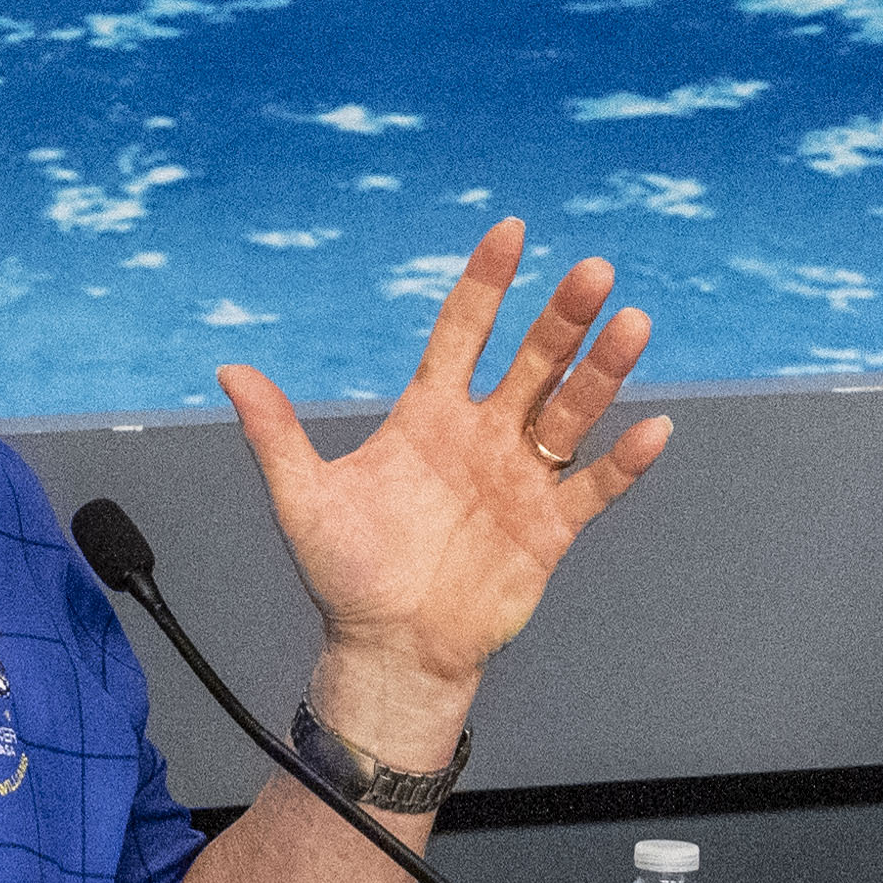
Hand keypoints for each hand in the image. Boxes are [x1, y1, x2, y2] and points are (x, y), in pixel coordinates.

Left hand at [216, 219, 672, 737]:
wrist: (388, 651)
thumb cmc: (345, 575)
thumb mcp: (302, 500)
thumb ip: (276, 434)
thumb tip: (230, 371)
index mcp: (429, 416)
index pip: (463, 332)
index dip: (486, 283)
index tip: (510, 231)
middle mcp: (483, 436)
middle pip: (533, 361)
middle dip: (563, 317)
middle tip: (593, 271)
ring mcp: (520, 480)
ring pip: (572, 412)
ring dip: (604, 372)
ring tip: (634, 324)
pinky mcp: (548, 530)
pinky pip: (594, 489)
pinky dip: (624, 462)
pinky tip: (653, 428)